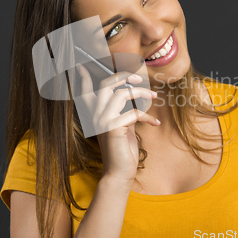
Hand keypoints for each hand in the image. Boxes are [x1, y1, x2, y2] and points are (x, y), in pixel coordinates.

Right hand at [75, 63, 159, 186]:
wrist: (120, 172)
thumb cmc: (122, 149)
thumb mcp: (122, 125)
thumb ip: (121, 109)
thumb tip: (130, 93)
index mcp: (95, 114)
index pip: (84, 91)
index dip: (83, 77)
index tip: (82, 65)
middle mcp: (95, 115)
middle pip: (106, 84)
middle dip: (123, 76)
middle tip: (139, 77)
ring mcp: (103, 121)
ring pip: (121, 94)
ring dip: (141, 92)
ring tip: (154, 96)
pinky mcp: (113, 129)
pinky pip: (133, 113)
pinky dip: (147, 116)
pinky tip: (155, 123)